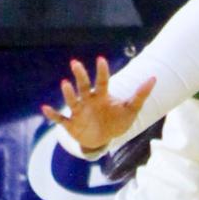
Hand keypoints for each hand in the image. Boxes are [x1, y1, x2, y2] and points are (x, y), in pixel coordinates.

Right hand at [41, 57, 155, 156]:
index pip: (102, 81)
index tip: (101, 59)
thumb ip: (140, 95)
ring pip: (72, 100)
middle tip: (75, 63)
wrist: (103, 139)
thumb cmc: (116, 122)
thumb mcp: (131, 110)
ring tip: (65, 84)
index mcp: (102, 96)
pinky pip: (60, 119)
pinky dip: (52, 115)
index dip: (102, 72)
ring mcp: (78, 112)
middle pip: (84, 86)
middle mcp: (88, 101)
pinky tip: (44, 108)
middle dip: (80, 76)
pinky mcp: (71, 125)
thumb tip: (154, 78)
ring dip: (68, 93)